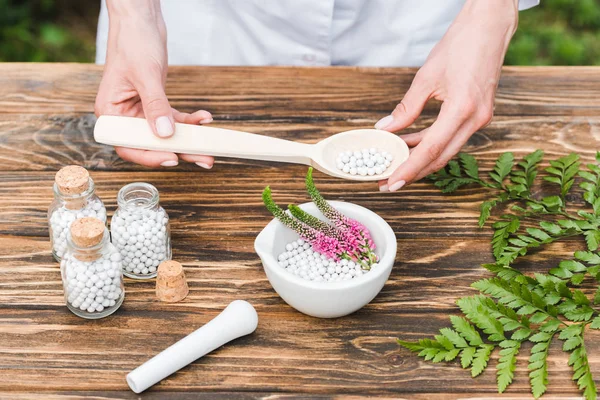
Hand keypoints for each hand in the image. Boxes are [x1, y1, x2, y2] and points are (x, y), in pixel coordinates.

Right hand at [94, 0, 213, 168]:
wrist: (140, 20)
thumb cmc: (133, 41)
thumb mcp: (146, 75)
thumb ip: (155, 106)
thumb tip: (166, 133)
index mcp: (111, 113)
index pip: (128, 145)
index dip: (150, 155)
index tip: (172, 158)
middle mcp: (124, 116)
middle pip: (150, 143)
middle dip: (178, 152)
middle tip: (203, 159)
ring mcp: (140, 112)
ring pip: (166, 135)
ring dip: (189, 140)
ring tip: (210, 149)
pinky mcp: (155, 104)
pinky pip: (174, 119)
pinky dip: (189, 121)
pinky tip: (204, 118)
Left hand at [375, 0, 518, 191]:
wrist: (489, 27)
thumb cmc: (461, 45)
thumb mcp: (426, 77)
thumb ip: (407, 108)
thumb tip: (385, 129)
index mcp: (462, 109)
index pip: (430, 150)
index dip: (409, 169)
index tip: (391, 183)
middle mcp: (476, 119)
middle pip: (440, 158)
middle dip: (413, 172)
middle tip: (389, 182)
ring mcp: (481, 118)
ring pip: (447, 150)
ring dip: (421, 159)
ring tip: (395, 163)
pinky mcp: (480, 114)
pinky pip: (452, 137)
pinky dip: (432, 143)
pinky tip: (412, 144)